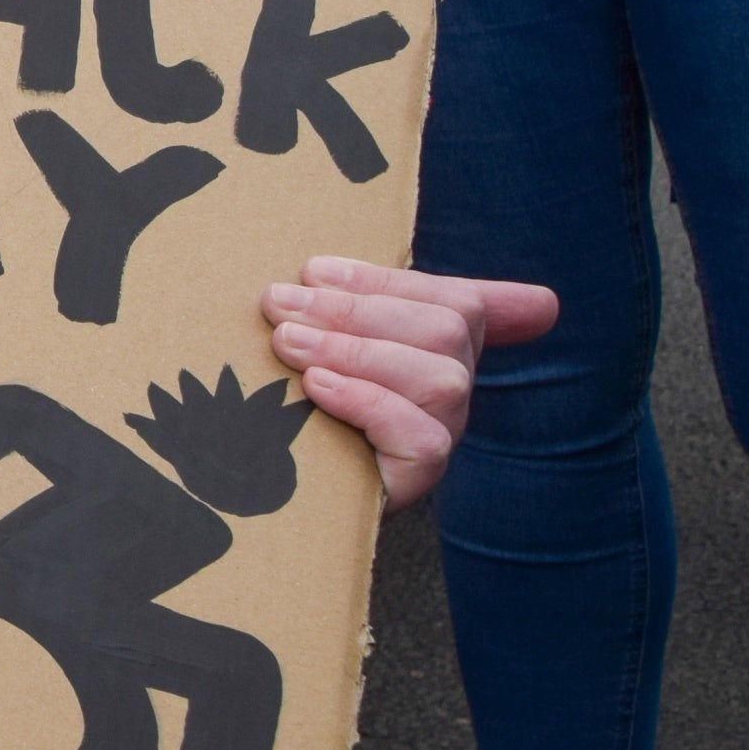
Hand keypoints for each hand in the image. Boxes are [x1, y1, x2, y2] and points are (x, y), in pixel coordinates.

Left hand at [261, 255, 558, 508]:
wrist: (265, 486)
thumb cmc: (294, 394)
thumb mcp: (322, 333)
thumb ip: (356, 290)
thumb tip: (483, 263)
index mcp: (439, 341)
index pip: (453, 296)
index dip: (387, 279)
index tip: (312, 269)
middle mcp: (452, 385)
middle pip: (445, 328)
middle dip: (355, 309)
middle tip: (277, 303)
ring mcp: (443, 431)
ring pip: (439, 379)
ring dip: (355, 351)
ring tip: (287, 342)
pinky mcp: (422, 475)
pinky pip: (422, 436)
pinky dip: (366, 402)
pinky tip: (314, 389)